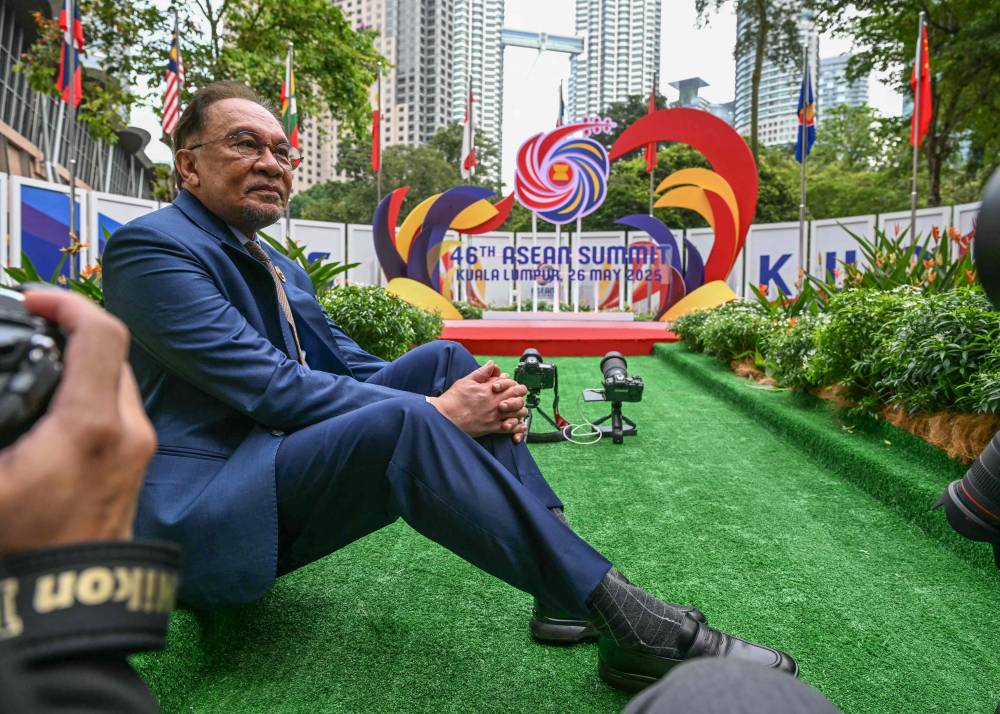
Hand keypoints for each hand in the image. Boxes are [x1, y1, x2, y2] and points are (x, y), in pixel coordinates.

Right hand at [0, 290, 155, 553]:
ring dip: (80, 360)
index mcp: (92, 425)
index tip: (31, 300)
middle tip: (28, 327)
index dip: (66, 304)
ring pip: (116, 379)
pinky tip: (51, 403)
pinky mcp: (136, 464)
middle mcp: (128, 430)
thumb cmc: (20, 550)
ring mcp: (138, 448)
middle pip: (111, 351)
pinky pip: (117, 407)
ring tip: (35, 360)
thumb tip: (1, 400)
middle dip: (70, 330)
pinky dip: (88, 390)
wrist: (66, 606)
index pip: (101, 334)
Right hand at [428, 360, 528, 441]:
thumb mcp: (466, 381)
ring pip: (518, 412)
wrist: (446, 417)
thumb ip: (481, 373)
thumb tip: (491, 364)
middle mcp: (494, 402)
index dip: (512, 382)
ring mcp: (495, 416)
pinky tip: (517, 424)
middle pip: (517, 396)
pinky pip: (511, 428)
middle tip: (518, 394)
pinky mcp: (492, 428)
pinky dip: (517, 426)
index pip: (510, 383)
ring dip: (520, 409)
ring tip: (517, 409)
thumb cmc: (453, 400)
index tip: (510, 384)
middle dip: (520, 393)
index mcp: (489, 390)